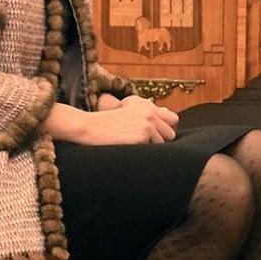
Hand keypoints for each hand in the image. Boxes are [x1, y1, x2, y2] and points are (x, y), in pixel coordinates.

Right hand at [43, 95, 177, 144]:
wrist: (88, 128)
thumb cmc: (104, 124)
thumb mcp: (127, 111)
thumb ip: (147, 114)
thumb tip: (170, 118)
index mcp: (146, 105)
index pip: (173, 119)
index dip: (166, 130)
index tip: (155, 137)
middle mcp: (149, 112)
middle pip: (171, 134)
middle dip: (160, 141)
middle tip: (142, 145)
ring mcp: (146, 124)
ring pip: (161, 144)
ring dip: (150, 148)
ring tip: (131, 146)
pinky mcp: (141, 136)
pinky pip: (152, 151)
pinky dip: (142, 153)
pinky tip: (129, 150)